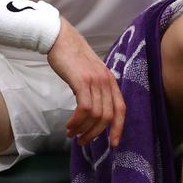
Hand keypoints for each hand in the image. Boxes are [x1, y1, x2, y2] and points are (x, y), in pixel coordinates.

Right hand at [47, 18, 125, 146]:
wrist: (61, 39)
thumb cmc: (72, 58)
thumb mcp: (90, 74)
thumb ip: (95, 90)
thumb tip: (92, 112)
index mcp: (110, 81)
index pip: (121, 109)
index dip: (119, 128)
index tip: (113, 144)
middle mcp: (106, 81)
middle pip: (107, 116)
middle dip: (95, 133)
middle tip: (82, 141)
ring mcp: (95, 81)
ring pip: (96, 115)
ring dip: (83, 129)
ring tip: (72, 134)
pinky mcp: (82, 81)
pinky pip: (84, 108)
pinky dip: (77, 121)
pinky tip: (69, 125)